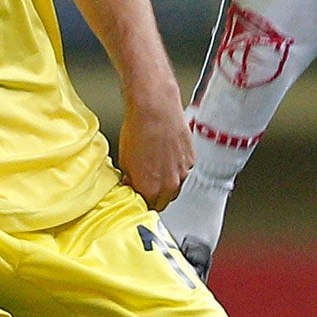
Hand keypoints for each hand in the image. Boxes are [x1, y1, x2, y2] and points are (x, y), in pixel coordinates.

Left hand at [118, 91, 194, 210]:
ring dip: (167, 180)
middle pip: (163, 200)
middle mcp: (170, 185)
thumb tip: (132, 182)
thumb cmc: (139, 130)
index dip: (141, 199)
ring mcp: (183, 172)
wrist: (155, 108)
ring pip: (175, 186)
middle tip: (146, 180)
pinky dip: (176, 166)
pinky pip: (183, 171)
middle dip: (155, 194)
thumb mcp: (124, 160)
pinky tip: (166, 153)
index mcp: (150, 189)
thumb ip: (131, 179)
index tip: (137, 192)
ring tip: (157, 163)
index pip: (147, 207)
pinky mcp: (191, 159)